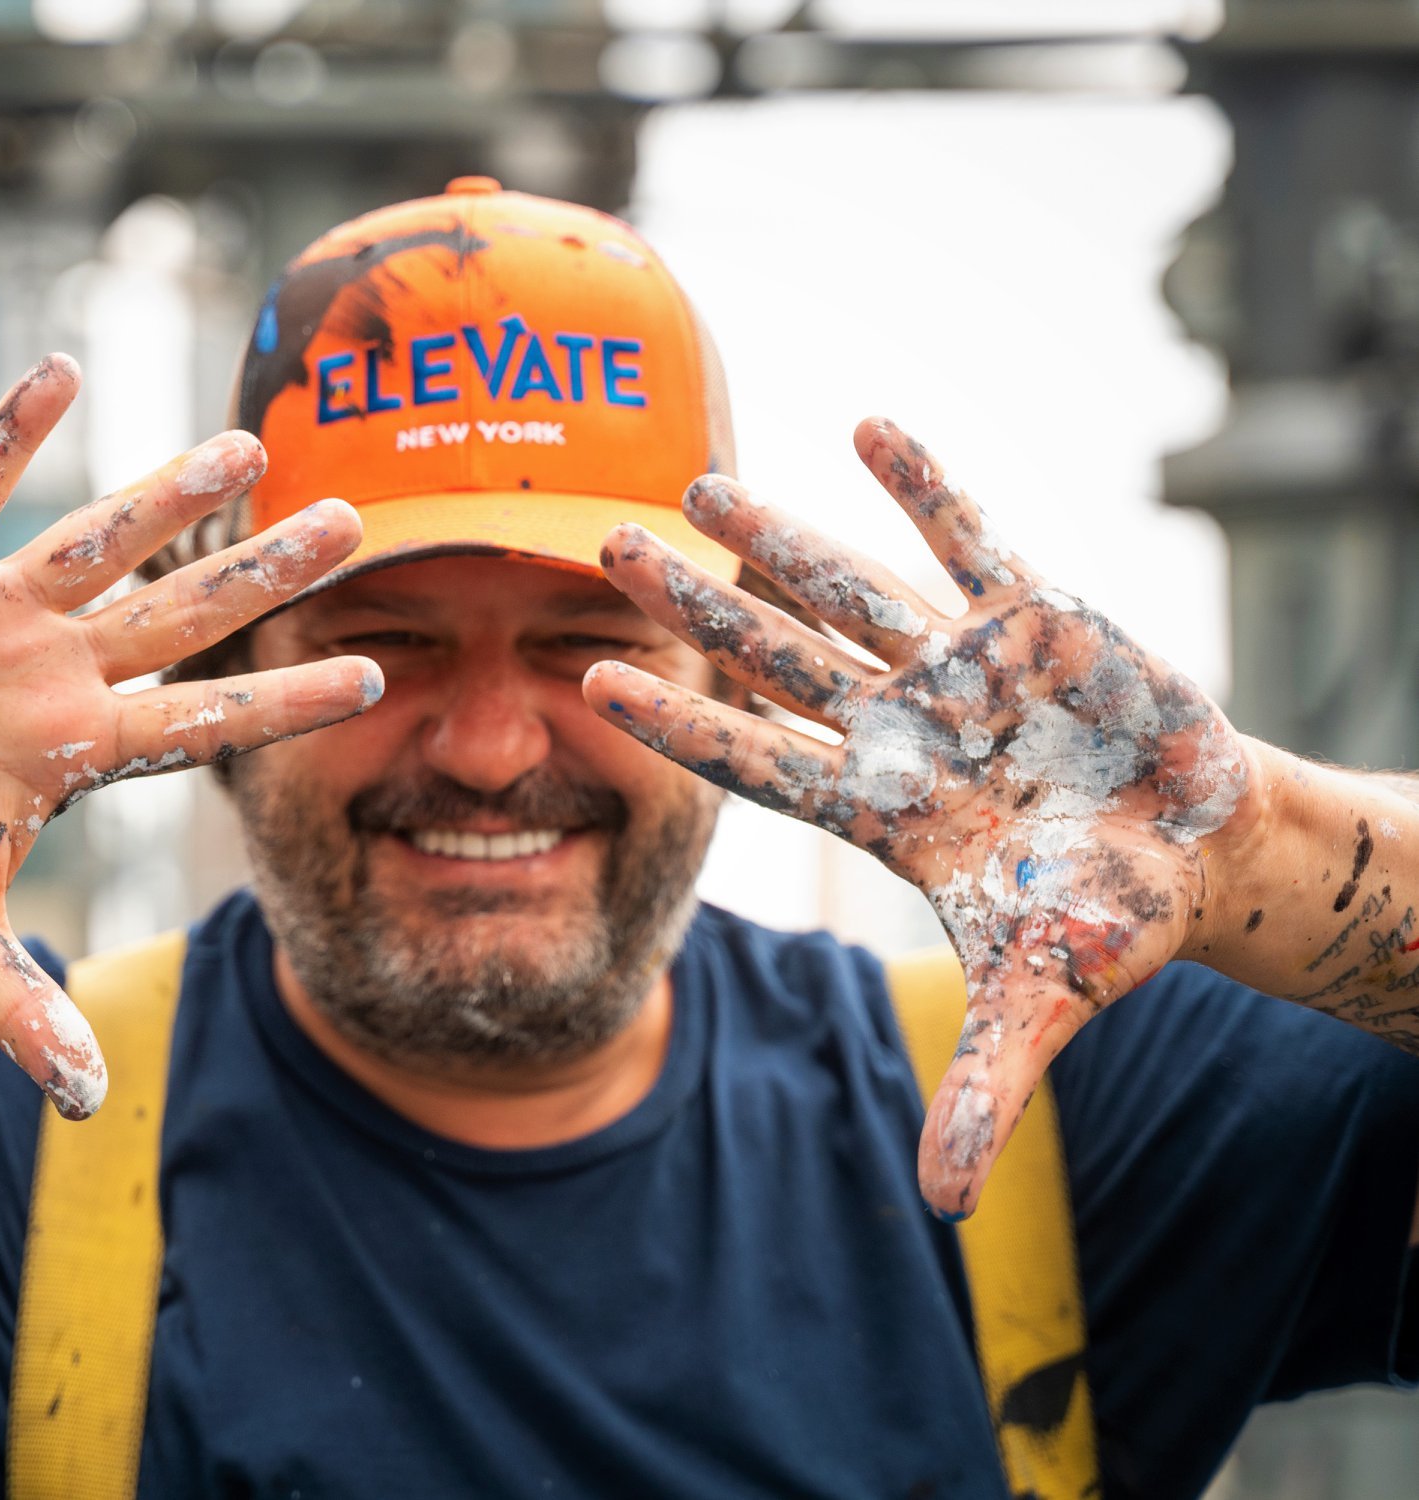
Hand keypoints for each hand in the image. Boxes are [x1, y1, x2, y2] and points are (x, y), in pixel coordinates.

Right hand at [0, 355, 378, 1117]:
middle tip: (357, 522)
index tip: (375, 679)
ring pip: (99, 540)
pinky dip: (12, 434)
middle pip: (182, 613)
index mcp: (76, 748)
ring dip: (168, 495)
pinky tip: (66, 372)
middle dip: (263, 575)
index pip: (204, 719)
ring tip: (247, 446)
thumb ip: (14, 1009)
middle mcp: (54, 667)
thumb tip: (87, 1105)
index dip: (283, 700)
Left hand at [586, 418, 1254, 1217]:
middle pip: (776, 658)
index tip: (592, 682)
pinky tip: (867, 426)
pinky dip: (927, 486)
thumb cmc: (1103, 919)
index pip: (758, 761)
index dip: (680, 723)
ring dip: (781, 535)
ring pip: (849, 589)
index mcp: (883, 809)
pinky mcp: (1034, 616)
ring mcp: (958, 666)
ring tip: (700, 482)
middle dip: (696, 607)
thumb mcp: (1044, 999)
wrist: (1193, 853)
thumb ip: (988, 1085)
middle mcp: (900, 726)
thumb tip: (944, 1207)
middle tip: (600, 546)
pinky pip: (970, 536)